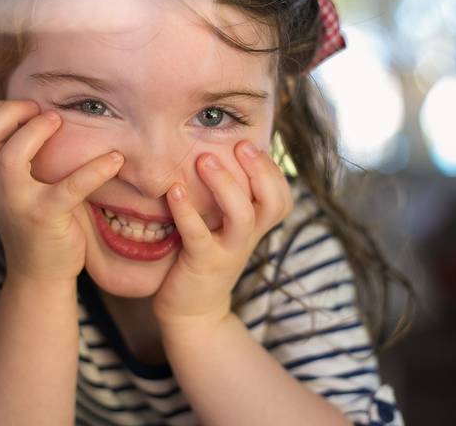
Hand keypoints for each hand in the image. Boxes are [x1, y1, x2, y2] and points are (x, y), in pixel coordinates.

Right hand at [0, 100, 123, 284]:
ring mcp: (19, 202)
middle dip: (11, 113)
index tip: (29, 107)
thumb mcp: (23, 188)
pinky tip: (116, 159)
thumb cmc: (38, 222)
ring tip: (60, 122)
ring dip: (36, 133)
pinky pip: (69, 188)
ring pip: (11, 158)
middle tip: (45, 112)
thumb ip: (26, 160)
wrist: (40, 274)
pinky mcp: (46, 218)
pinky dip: (95, 169)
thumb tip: (55, 115)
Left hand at [152, 140, 292, 329]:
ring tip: (204, 160)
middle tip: (239, 144)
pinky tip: (174, 191)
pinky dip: (187, 211)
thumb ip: (227, 199)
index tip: (249, 144)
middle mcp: (247, 237)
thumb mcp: (223, 227)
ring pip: (242, 216)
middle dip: (260, 170)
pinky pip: (198, 235)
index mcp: (255, 226)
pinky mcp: (202, 263)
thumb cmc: (204, 257)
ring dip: (226, 185)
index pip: (281, 196)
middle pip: (273, 202)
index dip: (272, 170)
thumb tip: (216, 151)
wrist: (192, 311)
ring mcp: (227, 252)